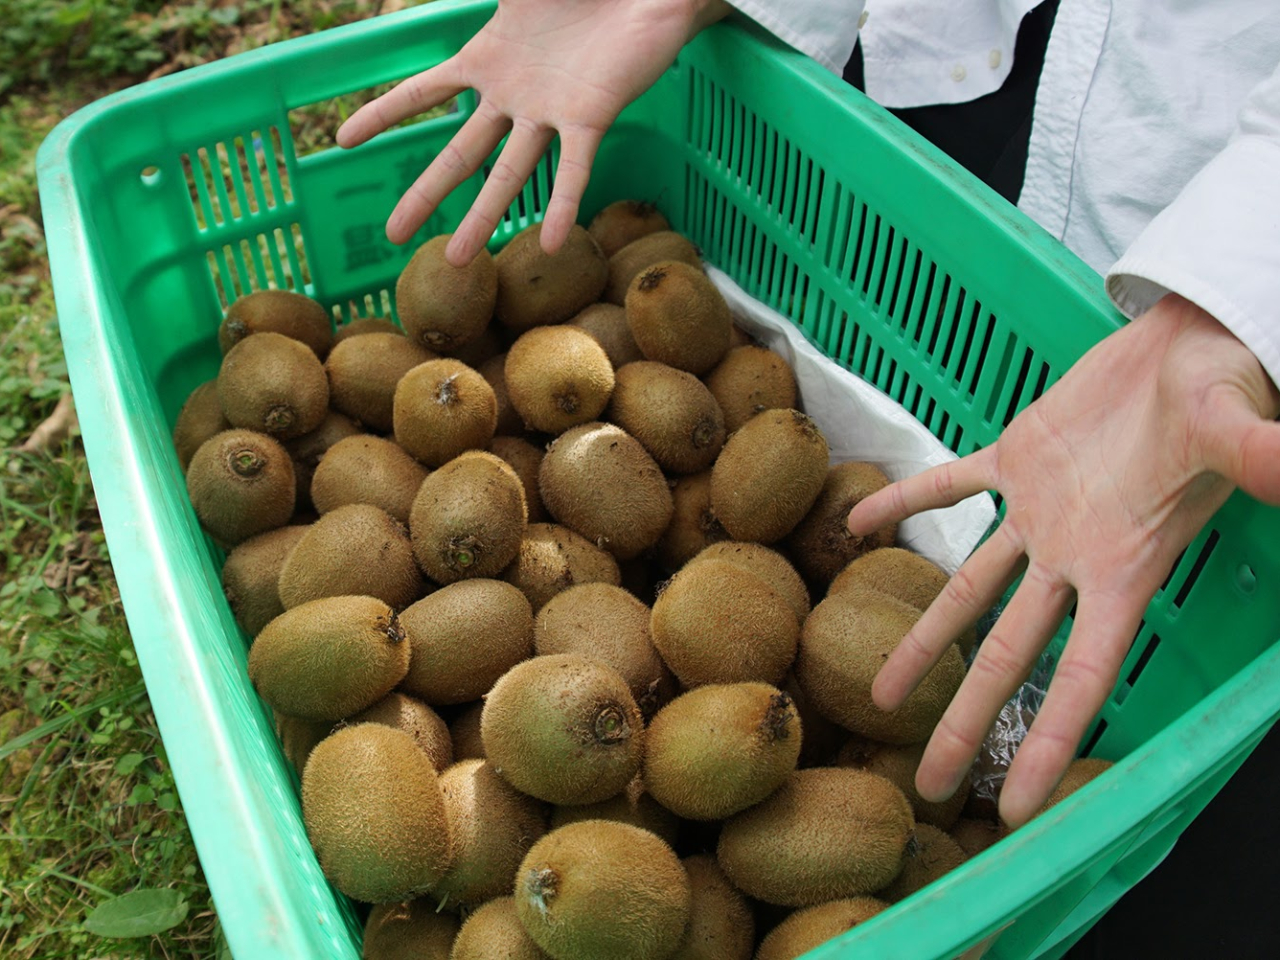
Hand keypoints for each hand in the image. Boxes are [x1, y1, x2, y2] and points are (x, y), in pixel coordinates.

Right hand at [337, 0, 730, 265]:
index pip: (423, 90)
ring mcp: (549, 112)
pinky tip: (546, 244)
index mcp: (488, 60)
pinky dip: (561, 204)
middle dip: (425, 194)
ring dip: (482, 217)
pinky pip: (573, 169)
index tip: (342, 140)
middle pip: (459, 153)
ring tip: (455, 259)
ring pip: (507, 172)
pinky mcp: (591, 117)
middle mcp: (513, 96)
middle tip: (390, 236)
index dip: (384, 112)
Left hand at [847, 294, 1279, 826]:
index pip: (1082, 676)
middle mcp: (1073, 556)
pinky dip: (905, 503)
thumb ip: (1260, 459)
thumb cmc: (1222, 387)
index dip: (1047, 744)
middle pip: (1009, 655)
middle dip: (967, 720)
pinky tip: (858, 524)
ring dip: (925, 639)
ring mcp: (1040, 512)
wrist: (1195, 338)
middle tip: (927, 783)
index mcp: (1122, 567)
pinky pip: (949, 485)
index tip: (1015, 810)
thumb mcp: (1236, 428)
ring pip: (969, 587)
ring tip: (879, 695)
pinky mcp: (1018, 458)